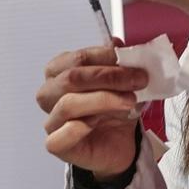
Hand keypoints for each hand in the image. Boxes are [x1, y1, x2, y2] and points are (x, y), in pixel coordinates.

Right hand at [36, 45, 145, 179]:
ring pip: (68, 104)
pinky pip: (61, 135)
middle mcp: (50, 94)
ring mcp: (51, 120)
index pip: (77, 59)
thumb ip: (117, 62)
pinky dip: (80, 128)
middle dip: (109, 77)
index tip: (133, 62)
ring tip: (129, 101)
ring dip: (104, 100)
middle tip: (138, 79)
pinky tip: (99, 124)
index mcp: (59, 72)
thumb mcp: (121, 82)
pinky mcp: (55, 144)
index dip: (105, 57)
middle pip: (71, 78)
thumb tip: (116, 44)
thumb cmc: (115, 110)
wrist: (121, 144)